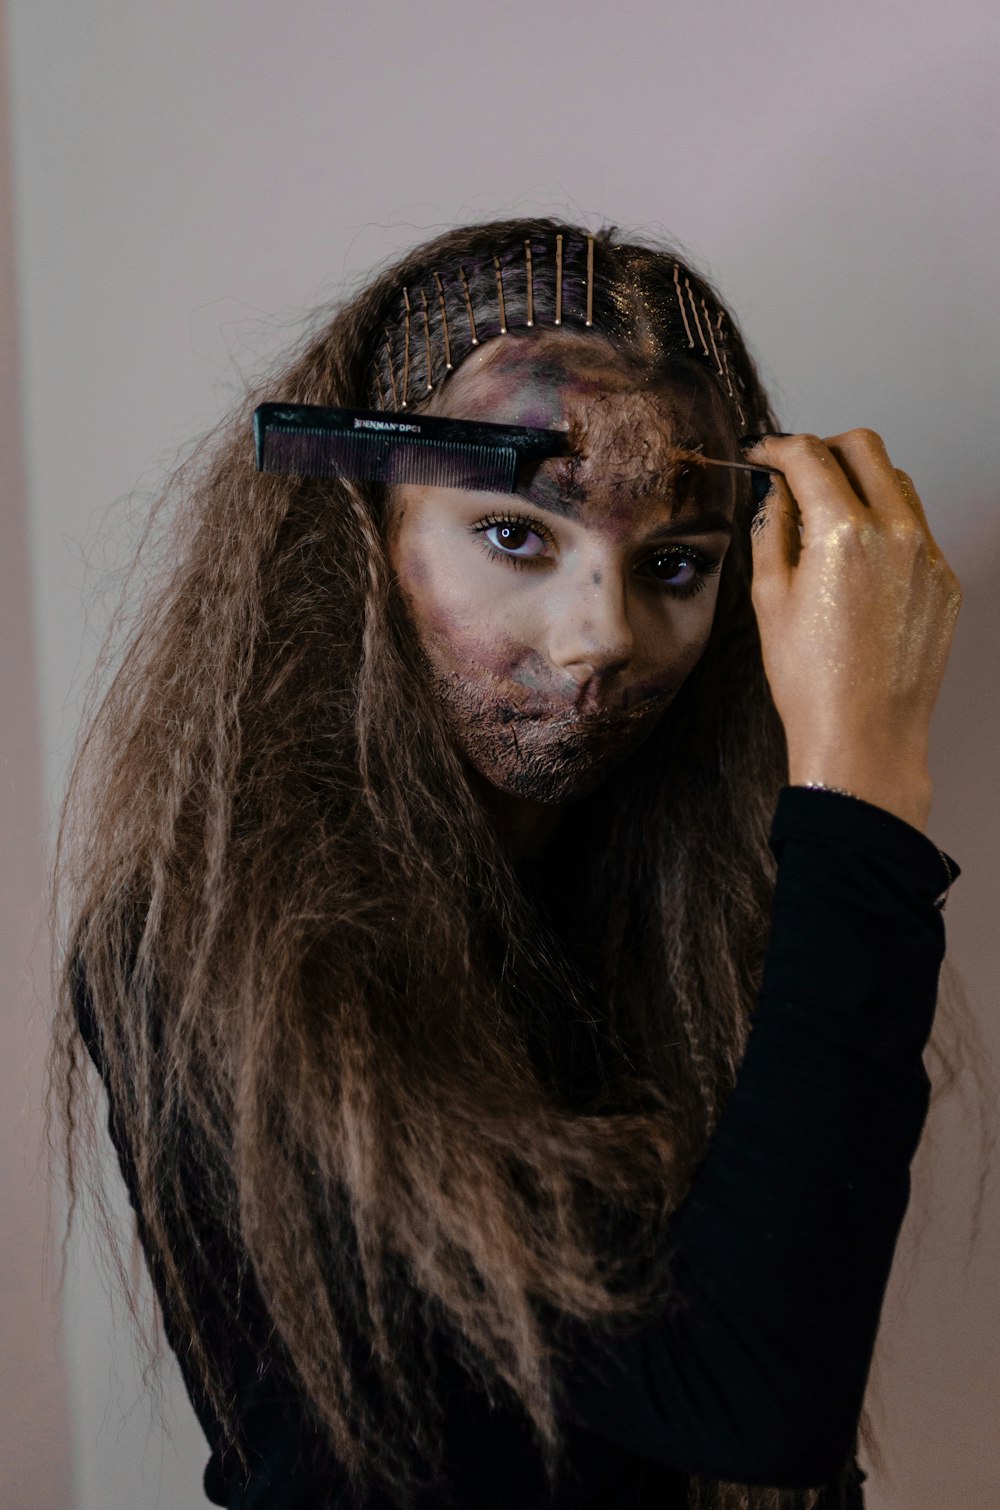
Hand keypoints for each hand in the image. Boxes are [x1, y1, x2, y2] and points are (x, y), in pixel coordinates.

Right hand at [742, 430, 962, 825]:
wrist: (864, 737)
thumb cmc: (810, 680)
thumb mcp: (769, 598)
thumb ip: (772, 529)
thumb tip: (774, 491)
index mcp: (843, 532)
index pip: (810, 456)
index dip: (777, 447)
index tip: (764, 456)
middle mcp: (894, 532)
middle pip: (864, 447)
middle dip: (824, 449)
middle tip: (797, 472)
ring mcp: (927, 555)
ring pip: (898, 482)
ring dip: (861, 482)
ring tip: (828, 519)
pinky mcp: (944, 581)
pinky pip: (916, 529)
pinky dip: (884, 526)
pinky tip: (858, 564)